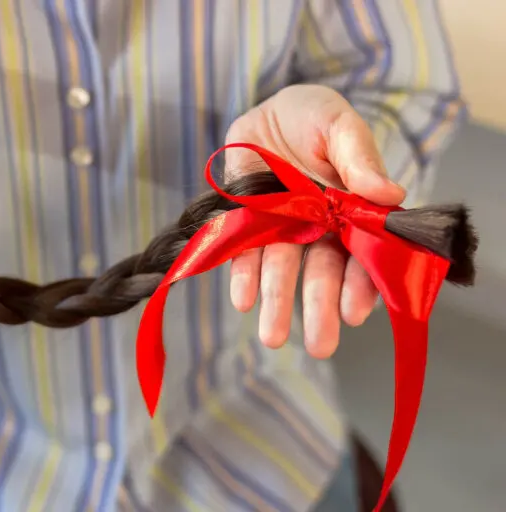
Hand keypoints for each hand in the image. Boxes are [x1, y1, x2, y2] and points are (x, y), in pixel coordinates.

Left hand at [225, 84, 405, 358]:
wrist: (268, 110)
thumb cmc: (314, 117)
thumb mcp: (339, 125)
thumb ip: (359, 158)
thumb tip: (390, 196)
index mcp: (351, 211)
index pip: (361, 255)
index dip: (360, 285)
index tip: (355, 312)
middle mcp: (318, 228)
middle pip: (322, 272)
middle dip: (320, 309)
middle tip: (321, 346)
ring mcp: (282, 227)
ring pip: (282, 269)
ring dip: (278, 303)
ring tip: (272, 337)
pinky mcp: (248, 221)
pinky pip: (244, 252)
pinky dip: (244, 276)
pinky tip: (243, 299)